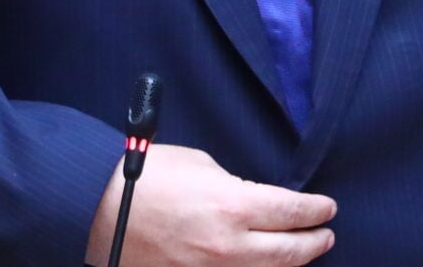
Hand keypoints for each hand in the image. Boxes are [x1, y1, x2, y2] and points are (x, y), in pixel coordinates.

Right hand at [84, 144, 336, 266]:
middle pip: (290, 252)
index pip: (292, 212)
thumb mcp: (199, 165)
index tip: (327, 207)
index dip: (316, 210)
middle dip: (314, 241)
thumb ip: (233, 185)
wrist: (94, 212)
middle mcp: (229, 246)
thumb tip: (251, 201)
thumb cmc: (144, 178)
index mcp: (233, 206)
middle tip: (326, 233)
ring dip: (290, 264)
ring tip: (302, 253)